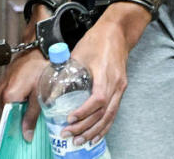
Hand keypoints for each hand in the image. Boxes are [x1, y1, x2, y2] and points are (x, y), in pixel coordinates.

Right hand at [0, 46, 46, 140]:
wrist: (39, 49)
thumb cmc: (40, 68)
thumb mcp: (39, 96)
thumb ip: (31, 117)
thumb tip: (26, 134)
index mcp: (8, 96)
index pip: (8, 120)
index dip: (18, 126)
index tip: (25, 130)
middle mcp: (0, 91)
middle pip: (8, 112)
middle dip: (20, 114)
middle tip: (33, 110)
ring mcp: (1, 84)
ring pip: (9, 103)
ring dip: (19, 104)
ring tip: (31, 97)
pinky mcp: (4, 79)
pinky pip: (8, 93)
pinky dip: (17, 95)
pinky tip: (28, 90)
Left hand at [63, 16, 131, 145]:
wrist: (117, 31)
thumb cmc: (97, 39)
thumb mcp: (79, 54)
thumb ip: (67, 73)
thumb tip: (52, 92)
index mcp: (106, 74)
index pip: (97, 100)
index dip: (84, 112)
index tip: (70, 119)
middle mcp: (116, 84)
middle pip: (103, 113)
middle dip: (85, 127)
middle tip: (69, 135)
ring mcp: (120, 87)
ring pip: (110, 116)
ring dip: (95, 131)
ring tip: (80, 141)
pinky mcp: (121, 88)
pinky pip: (114, 112)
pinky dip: (105, 125)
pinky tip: (96, 135)